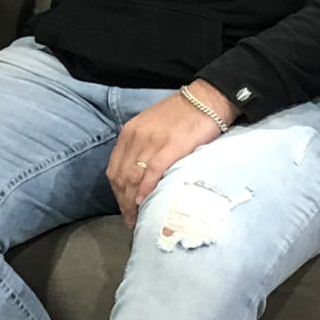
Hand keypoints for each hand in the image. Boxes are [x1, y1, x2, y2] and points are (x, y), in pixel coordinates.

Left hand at [107, 85, 234, 224]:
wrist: (206, 100)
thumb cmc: (181, 115)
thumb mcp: (151, 127)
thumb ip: (142, 147)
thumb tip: (139, 175)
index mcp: (129, 133)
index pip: (114, 169)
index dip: (116, 193)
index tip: (123, 208)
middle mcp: (136, 138)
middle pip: (121, 177)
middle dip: (123, 202)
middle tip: (130, 220)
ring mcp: (152, 142)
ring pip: (133, 178)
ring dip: (132, 202)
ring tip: (138, 219)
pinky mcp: (171, 146)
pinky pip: (152, 172)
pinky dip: (146, 189)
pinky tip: (145, 202)